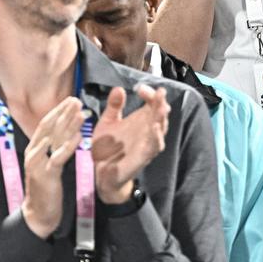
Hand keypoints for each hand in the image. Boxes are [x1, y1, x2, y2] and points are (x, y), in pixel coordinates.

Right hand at [22, 98, 86, 238]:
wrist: (38, 213)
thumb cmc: (46, 187)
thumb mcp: (49, 163)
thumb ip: (54, 147)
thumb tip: (65, 130)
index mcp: (34, 148)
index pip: (47, 124)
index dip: (58, 110)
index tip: (71, 100)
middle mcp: (34, 152)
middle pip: (50, 127)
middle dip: (64, 113)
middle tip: (77, 100)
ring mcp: (39, 163)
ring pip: (54, 139)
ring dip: (69, 125)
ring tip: (81, 113)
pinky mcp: (46, 175)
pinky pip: (59, 157)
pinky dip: (68, 146)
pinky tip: (78, 137)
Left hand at [92, 83, 169, 203]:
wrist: (100, 173)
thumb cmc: (107, 148)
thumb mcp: (108, 122)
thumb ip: (114, 106)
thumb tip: (119, 88)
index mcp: (141, 120)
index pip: (152, 102)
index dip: (150, 94)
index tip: (140, 89)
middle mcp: (147, 130)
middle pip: (160, 113)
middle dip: (160, 102)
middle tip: (160, 92)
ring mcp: (147, 143)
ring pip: (161, 128)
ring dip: (162, 118)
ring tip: (161, 107)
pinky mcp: (143, 157)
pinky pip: (154, 146)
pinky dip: (156, 137)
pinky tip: (155, 127)